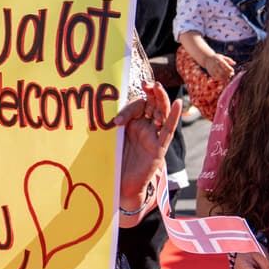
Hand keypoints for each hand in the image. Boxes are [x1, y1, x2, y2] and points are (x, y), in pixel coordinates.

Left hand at [111, 81, 180, 205]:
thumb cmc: (115, 162)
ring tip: (157, 86)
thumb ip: (107, 126)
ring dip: (160, 99)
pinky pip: (169, 130)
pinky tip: (178, 103)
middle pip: (152, 104)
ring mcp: (154, 136)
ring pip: (162, 113)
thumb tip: (91, 113)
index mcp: (134, 124)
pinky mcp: (160, 148)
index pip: (136, 106)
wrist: (121, 185)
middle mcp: (146, 127)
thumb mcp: (110, 139)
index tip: (116, 123)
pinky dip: (174, 116)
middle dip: (150, 92)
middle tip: (146, 83)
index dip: (127, 111)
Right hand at [205, 53, 235, 82]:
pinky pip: (216, 77)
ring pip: (219, 75)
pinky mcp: (211, 73)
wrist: (207, 59)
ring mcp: (212, 69)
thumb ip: (229, 60)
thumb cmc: (217, 58)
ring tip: (228, 77)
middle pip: (222, 71)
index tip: (232, 71)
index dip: (229, 68)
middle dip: (227, 74)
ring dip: (225, 77)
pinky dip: (221, 79)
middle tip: (231, 74)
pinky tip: (224, 78)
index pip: (224, 65)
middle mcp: (215, 64)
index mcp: (218, 59)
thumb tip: (234, 63)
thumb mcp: (223, 57)